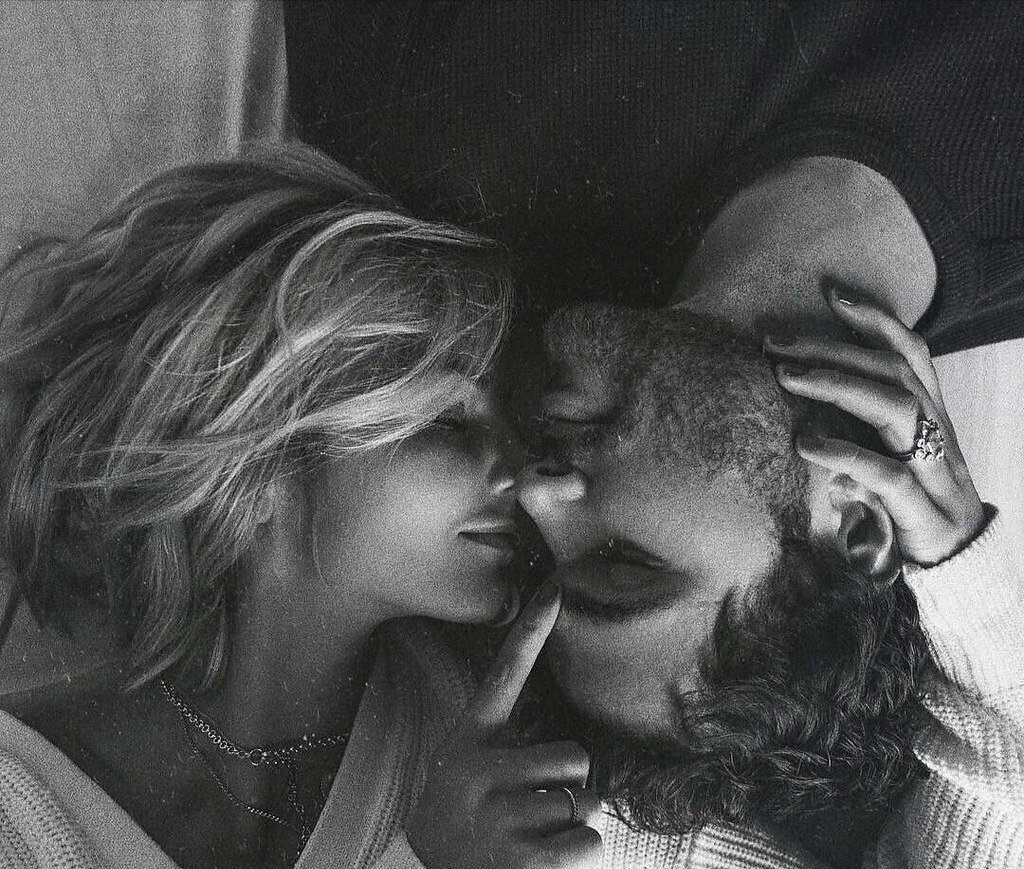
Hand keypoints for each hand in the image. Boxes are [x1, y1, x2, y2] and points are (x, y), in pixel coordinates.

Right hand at [407, 582, 602, 868]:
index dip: (532, 626)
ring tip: (530, 838)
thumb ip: (514, 752)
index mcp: (471, 739)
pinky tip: (536, 864)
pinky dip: (576, 858)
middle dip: (570, 788)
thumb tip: (582, 755)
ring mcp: (495, 813)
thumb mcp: (473, 774)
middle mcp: (478, 768)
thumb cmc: (469, 825)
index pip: (505, 672)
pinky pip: (588, 843)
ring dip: (573, 826)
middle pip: (574, 756)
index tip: (557, 584)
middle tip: (534, 811)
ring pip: (585, 802)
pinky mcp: (518, 858)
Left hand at [765, 285, 986, 566]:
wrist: (962, 564)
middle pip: (893, 371)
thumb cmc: (914, 504)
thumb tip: (803, 413)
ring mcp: (934, 469)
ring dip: (837, 386)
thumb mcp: (888, 456)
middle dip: (832, 349)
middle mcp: (936, 433)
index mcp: (931, 416)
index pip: (911, 352)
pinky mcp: (922, 510)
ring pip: (897, 408)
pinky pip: (888, 474)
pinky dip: (845, 454)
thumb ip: (859, 430)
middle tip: (775, 342)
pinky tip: (806, 445)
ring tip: (785, 378)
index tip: (832, 293)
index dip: (876, 318)